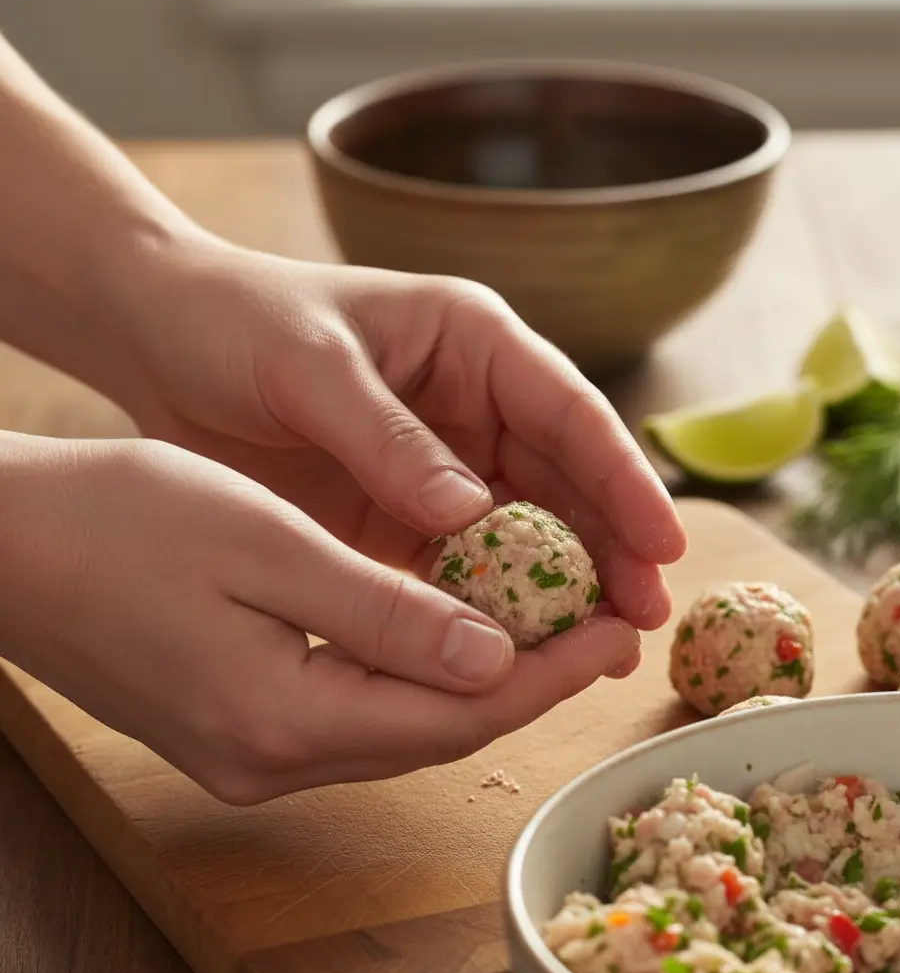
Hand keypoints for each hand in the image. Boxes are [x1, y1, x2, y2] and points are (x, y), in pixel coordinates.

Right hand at [0, 435, 640, 803]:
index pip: (458, 712)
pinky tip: (455, 628)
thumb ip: (383, 611)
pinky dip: (421, 671)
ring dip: (482, 675)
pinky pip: (362, 708)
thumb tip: (495, 656)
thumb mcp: (265, 545)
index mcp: (283, 719)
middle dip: (531, 678)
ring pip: (406, 723)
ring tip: (552, 623)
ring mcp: (251, 753)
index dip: (549, 671)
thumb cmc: (123, 520)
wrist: (9, 544)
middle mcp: (273, 759)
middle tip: (604, 624)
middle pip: (440, 730)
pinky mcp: (238, 727)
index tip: (617, 626)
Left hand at [112, 237, 686, 635]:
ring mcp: (443, 464)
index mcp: (472, 341)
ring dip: (564, 588)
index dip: (623, 480)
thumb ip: (386, 436)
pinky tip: (515, 650)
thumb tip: (470, 514)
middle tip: (644, 619)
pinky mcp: (404, 514)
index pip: (569, 412)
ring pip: (527, 531)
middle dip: (611, 549)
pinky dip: (491, 606)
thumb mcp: (310, 365)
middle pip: (566, 481)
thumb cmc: (237, 322)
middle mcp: (473, 403)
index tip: (663, 546)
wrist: (163, 341)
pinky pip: (464, 565)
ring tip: (605, 649)